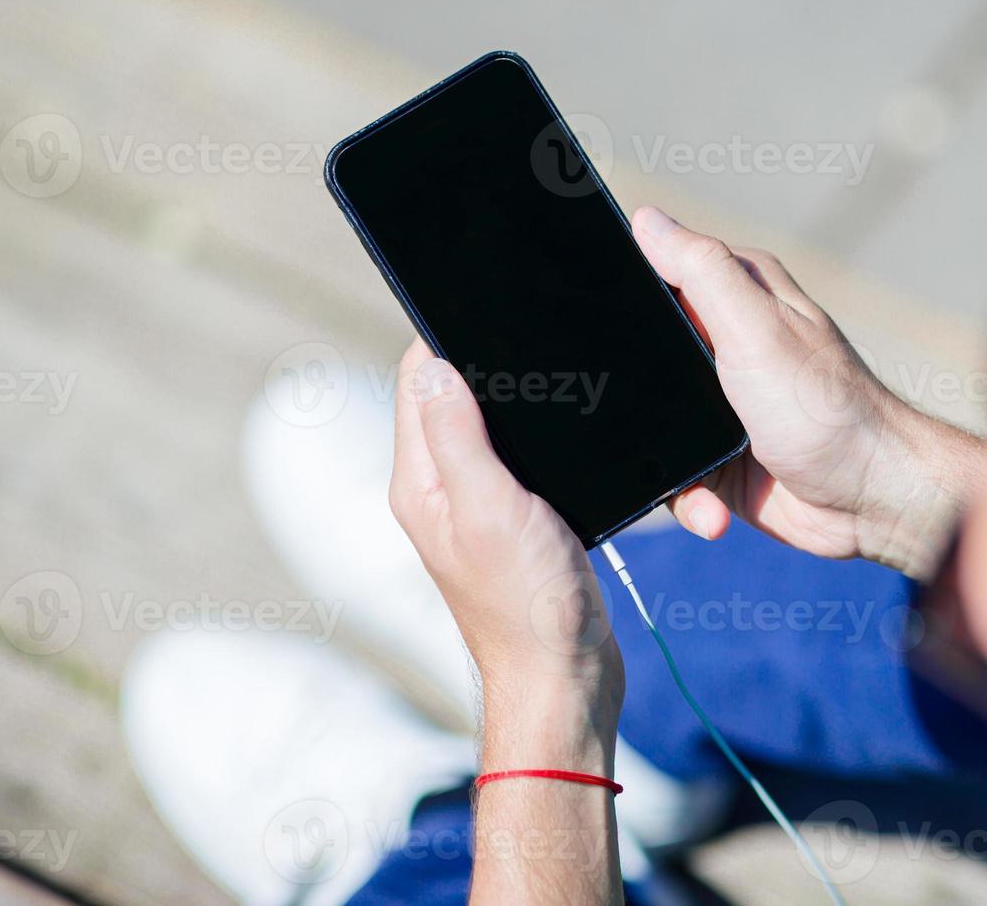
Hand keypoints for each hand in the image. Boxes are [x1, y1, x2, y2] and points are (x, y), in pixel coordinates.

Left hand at [388, 340, 622, 750]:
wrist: (563, 679)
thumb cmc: (526, 603)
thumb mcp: (490, 508)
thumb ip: (458, 436)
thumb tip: (432, 364)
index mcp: (420, 480)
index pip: (417, 381)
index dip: (447, 338)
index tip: (489, 307)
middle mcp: (439, 490)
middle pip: (450, 397)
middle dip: (484, 361)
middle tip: (533, 333)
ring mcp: (476, 508)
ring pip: (488, 427)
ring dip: (514, 400)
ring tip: (553, 373)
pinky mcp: (515, 524)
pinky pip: (517, 461)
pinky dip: (538, 438)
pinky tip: (569, 432)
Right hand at [632, 206, 986, 574]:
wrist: (873, 501)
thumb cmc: (826, 408)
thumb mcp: (757, 327)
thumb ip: (701, 272)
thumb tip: (647, 220)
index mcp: (736, 297)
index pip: (659, 275)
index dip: (623, 295)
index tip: (592, 327)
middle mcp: (725, 347)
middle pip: (641, 358)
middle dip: (629, 397)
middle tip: (639, 421)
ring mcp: (719, 407)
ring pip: (648, 426)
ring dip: (661, 464)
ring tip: (694, 483)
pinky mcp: (718, 461)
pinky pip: (673, 478)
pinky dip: (688, 500)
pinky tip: (713, 511)